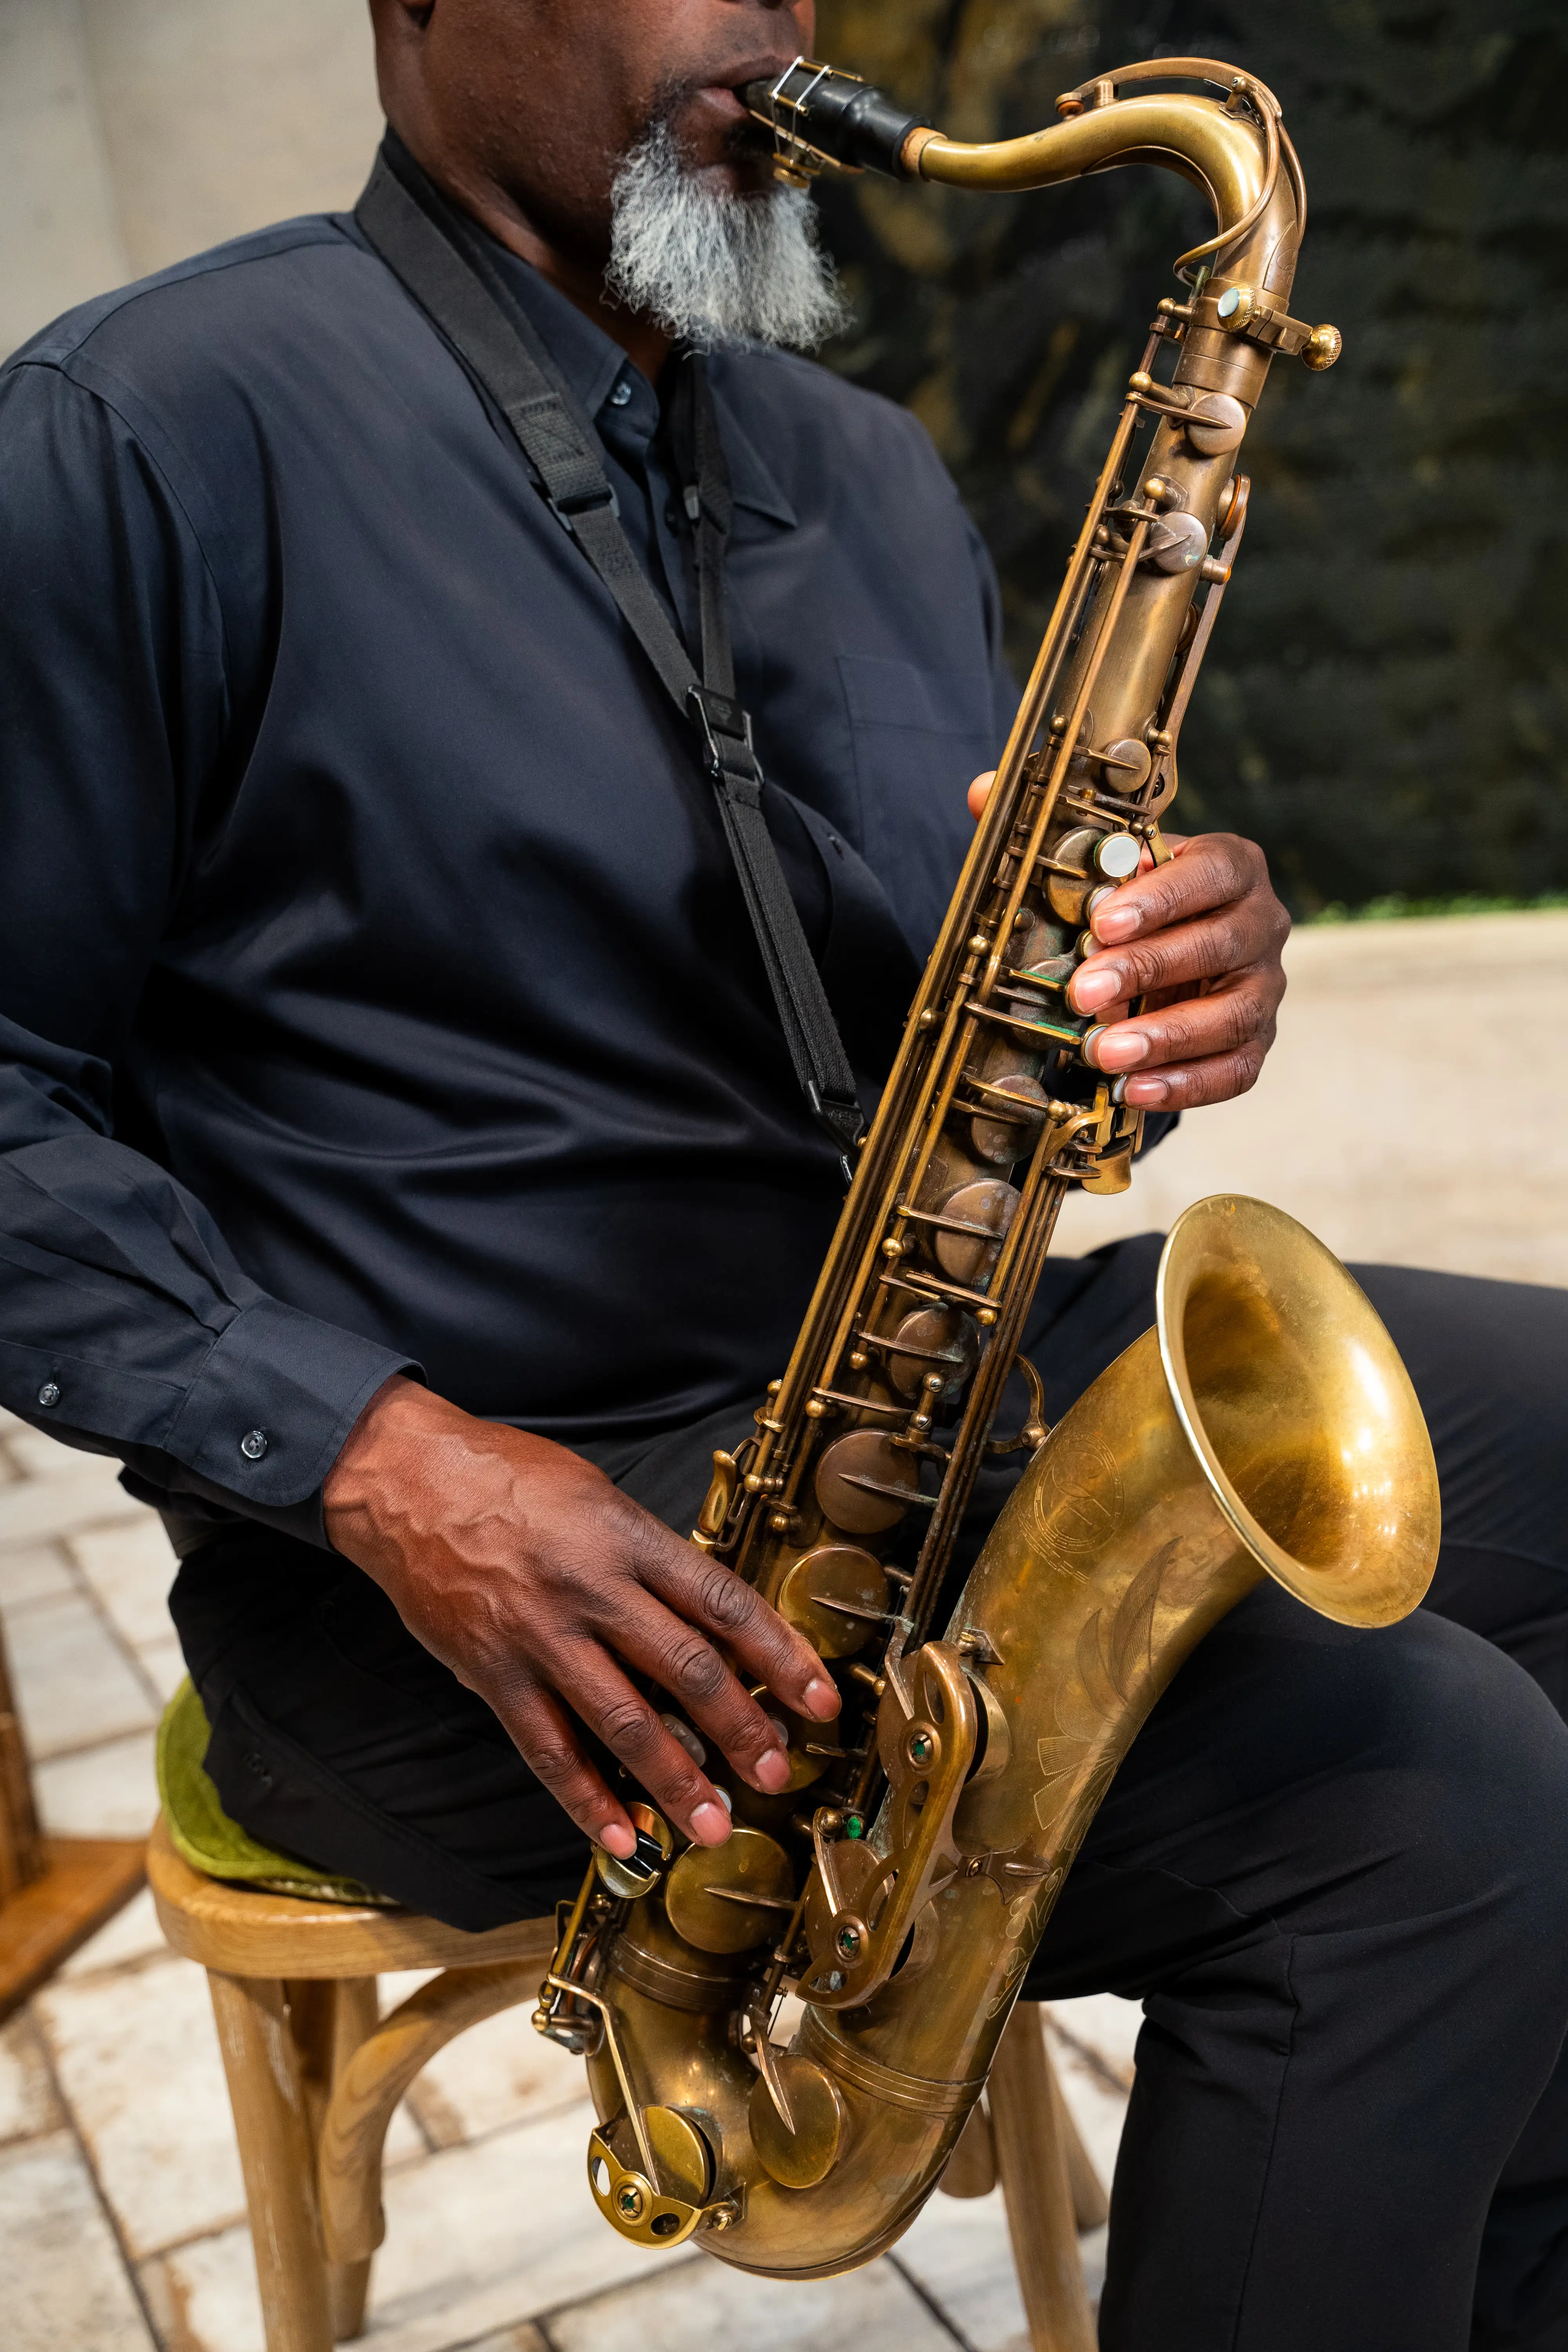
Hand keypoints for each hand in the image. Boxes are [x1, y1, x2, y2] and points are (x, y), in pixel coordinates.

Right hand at [324, 1376, 839, 1858]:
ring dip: (676, 1780)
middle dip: (742, 1729)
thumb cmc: (507, 1476)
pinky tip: (622, 1837)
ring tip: (714, 1826)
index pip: (722, 1602)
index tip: (818, 1698)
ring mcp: (541, 1636)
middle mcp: (592, 1589)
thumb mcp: (596, 1495)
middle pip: (685, 1668)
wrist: (405, 1478)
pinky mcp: (493, 1672)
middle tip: (780, 1774)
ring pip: (623, 1721)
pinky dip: (587, 1799)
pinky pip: (548, 1748)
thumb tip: (706, 1616)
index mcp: (627, 1538)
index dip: (778, 1655)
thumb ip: (647, 1556)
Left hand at [967, 775, 1289, 1108]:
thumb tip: (981, 792)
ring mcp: (1263, 987)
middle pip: (1218, 944)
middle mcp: (1259, 923)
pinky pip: (1236, 1069)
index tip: (1102, 921)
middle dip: (1147, 970)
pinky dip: (1186, 1083)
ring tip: (1102, 1053)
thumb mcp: (1099, 872)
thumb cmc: (1133, 909)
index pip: (1211, 873)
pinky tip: (1133, 1090)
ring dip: (1166, 1037)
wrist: (1163, 960)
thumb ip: (1050, 836)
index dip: (1161, 896)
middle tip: (1081, 992)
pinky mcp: (1256, 1041)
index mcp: (1229, 867)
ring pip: (1232, 1014)